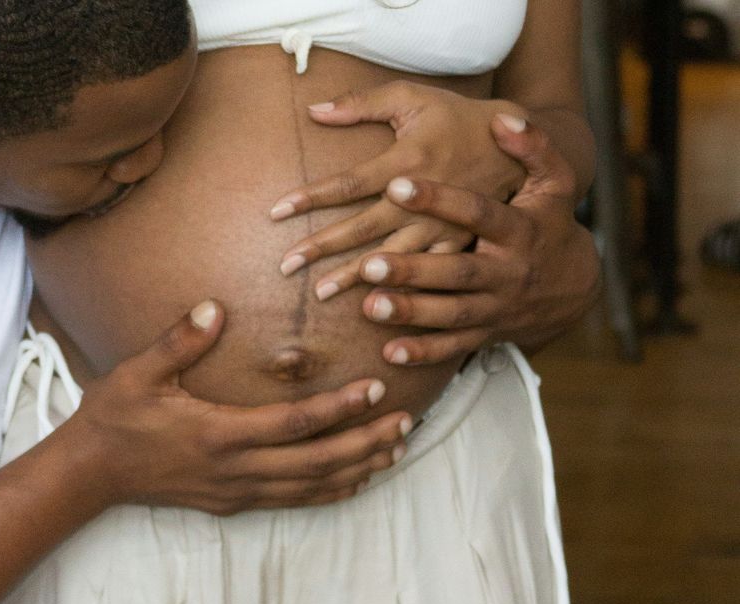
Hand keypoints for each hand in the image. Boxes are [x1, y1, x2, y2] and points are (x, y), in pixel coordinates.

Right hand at [63, 300, 412, 515]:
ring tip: (394, 448)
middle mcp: (235, 469)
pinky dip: (331, 491)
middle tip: (406, 421)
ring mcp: (236, 491)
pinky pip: (293, 501)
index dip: (340, 408)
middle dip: (365, 442)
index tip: (375, 389)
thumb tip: (215, 308)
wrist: (91, 473)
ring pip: (311, 486)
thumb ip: (179, 341)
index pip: (295, 424)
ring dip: (356, 468)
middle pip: (317, 462)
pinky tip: (355, 479)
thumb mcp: (138, 373)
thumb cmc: (114, 417)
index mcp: (218, 434)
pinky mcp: (233, 502)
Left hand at [273, 81, 531, 298]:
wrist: (517, 149)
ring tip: (321, 294)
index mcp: (408, 161)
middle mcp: (422, 200)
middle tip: (286, 265)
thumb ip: (362, 102)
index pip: (349, 183)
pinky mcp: (459, 247)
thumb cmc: (458, 118)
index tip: (276, 211)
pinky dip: (407, 296)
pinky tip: (379, 314)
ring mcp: (442, 228)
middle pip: (364, 227)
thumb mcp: (413, 98)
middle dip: (323, 247)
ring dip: (357, 277)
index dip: (312, 196)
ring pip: (393, 258)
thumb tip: (312, 109)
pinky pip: (430, 277)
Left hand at [354, 116, 600, 365]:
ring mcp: (497, 307)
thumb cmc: (548, 221)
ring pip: (452, 312)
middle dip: (415, 270)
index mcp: (518, 229)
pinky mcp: (487, 333)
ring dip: (411, 312)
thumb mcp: (553, 183)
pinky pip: (454, 346)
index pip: (477, 212)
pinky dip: (424, 352)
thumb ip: (533, 147)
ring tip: (368, 305)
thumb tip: (505, 117)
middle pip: (458, 271)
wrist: (577, 284)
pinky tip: (389, 352)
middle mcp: (508, 271)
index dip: (440, 199)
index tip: (396, 184)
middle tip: (369, 264)